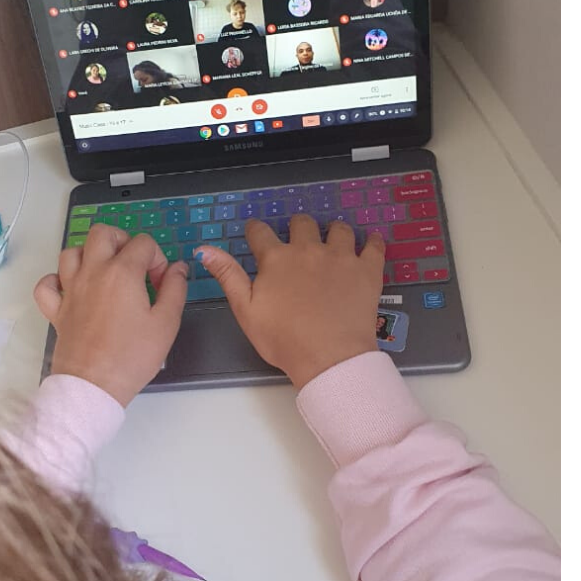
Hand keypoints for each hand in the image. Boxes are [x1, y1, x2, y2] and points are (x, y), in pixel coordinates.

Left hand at [34, 224, 187, 405]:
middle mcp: (93, 273)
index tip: (162, 282)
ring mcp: (70, 290)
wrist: (94, 386)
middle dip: (122, 240)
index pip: (143, 243)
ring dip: (90, 254)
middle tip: (134, 264)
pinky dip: (56, 280)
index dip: (158, 258)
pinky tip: (71, 288)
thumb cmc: (131, 357)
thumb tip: (178, 269)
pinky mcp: (56, 310)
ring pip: (72, 252)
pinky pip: (46, 284)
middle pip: (102, 233)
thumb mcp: (166, 323)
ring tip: (106, 272)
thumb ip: (175, 289)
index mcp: (122, 272)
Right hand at [196, 217, 384, 390]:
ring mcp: (341, 257)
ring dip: (333, 231)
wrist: (330, 357)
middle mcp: (308, 250)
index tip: (256, 233)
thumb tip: (206, 250)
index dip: (256, 231)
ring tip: (333, 241)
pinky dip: (372, 240)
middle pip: (301, 223)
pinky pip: (374, 245)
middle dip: (296, 228)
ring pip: (338, 228)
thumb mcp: (246, 310)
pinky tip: (371, 241)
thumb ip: (228, 276)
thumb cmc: (284, 339)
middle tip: (298, 241)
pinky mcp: (367, 269)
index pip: (260, 232)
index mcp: (276, 259)